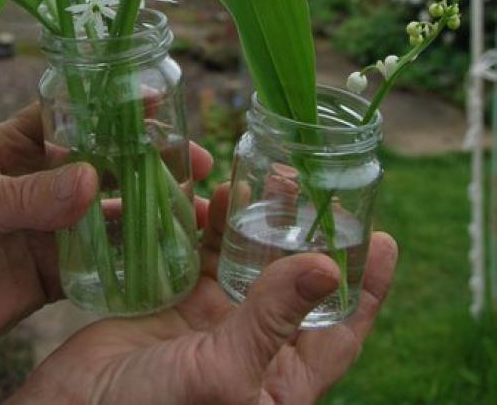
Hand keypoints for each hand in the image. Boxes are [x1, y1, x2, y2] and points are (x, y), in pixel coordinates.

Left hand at [0, 104, 212, 402]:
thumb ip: (29, 195)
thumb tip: (92, 180)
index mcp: (5, 151)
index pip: (64, 117)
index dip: (108, 109)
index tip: (153, 104)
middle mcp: (32, 184)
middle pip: (98, 162)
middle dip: (144, 159)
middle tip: (192, 160)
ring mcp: (45, 229)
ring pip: (106, 211)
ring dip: (147, 207)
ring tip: (191, 206)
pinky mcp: (53, 273)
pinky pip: (100, 260)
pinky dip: (131, 257)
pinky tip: (164, 250)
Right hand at [9, 186, 397, 404]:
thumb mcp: (222, 374)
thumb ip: (272, 319)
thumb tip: (326, 266)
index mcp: (278, 380)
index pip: (337, 331)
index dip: (365, 289)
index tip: (384, 241)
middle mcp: (251, 346)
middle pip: (291, 281)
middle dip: (303, 233)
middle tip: (311, 186)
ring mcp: (211, 320)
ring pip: (246, 259)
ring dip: (255, 220)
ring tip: (264, 177)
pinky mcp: (173, 299)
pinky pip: (201, 251)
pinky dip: (208, 222)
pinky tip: (212, 194)